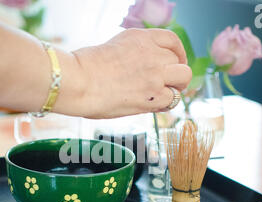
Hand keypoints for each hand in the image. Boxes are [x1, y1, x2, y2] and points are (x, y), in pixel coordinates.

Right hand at [54, 28, 191, 118]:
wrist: (78, 81)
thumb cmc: (85, 68)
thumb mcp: (114, 47)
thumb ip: (134, 54)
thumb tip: (142, 69)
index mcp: (141, 37)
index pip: (172, 40)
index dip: (178, 53)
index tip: (176, 61)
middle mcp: (152, 52)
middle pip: (179, 61)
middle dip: (176, 73)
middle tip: (169, 83)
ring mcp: (155, 73)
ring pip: (183, 78)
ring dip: (175, 87)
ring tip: (163, 95)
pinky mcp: (153, 95)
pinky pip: (172, 99)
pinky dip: (165, 103)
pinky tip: (153, 105)